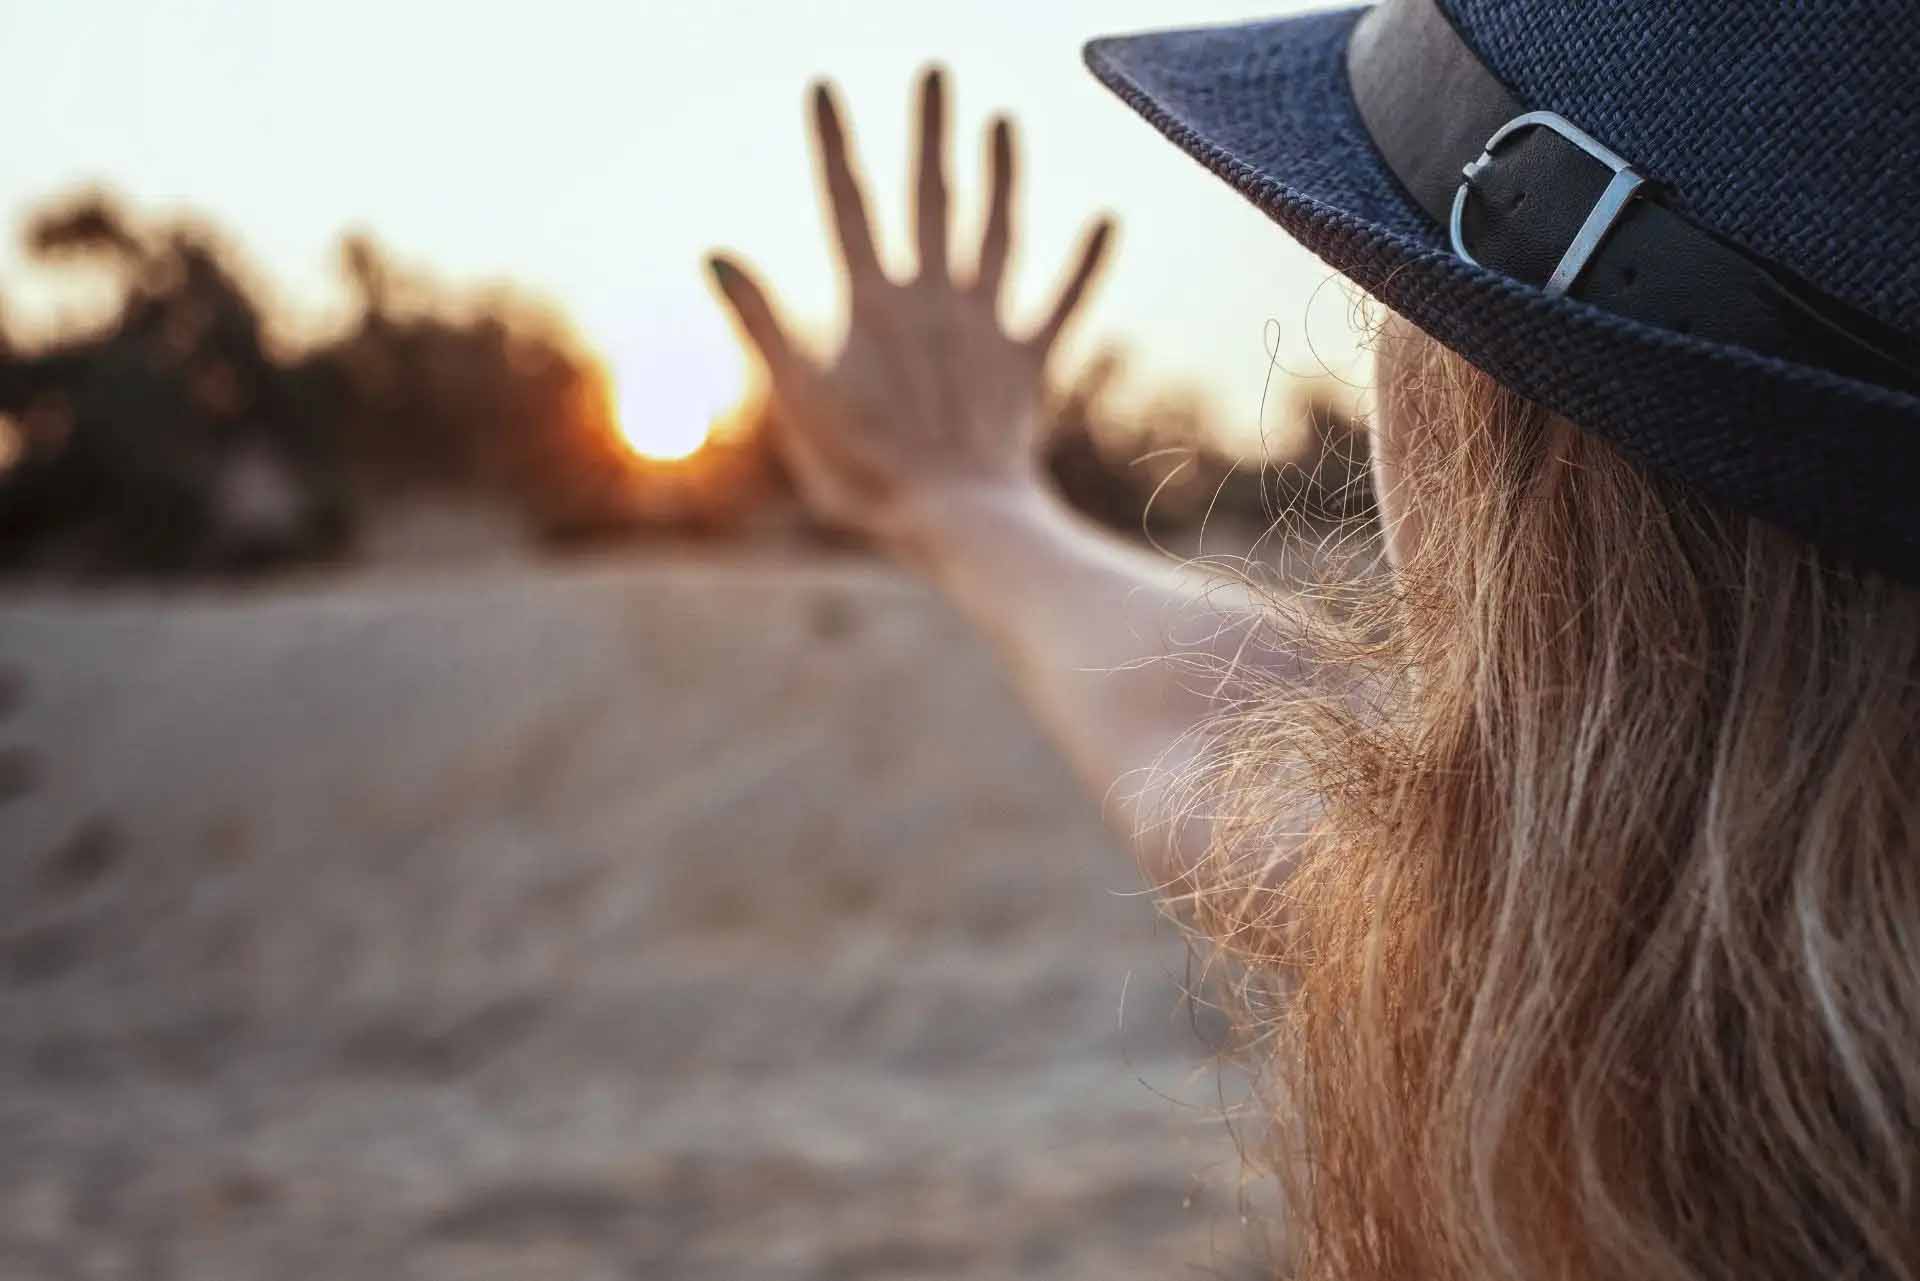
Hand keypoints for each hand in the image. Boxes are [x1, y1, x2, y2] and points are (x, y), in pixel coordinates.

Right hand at [708, 68, 1113, 551]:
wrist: (957, 520)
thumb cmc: (867, 473)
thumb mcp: (798, 400)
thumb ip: (763, 323)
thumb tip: (715, 253)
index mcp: (873, 303)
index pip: (846, 205)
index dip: (834, 144)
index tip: (824, 84)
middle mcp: (935, 299)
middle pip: (932, 196)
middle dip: (930, 130)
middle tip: (936, 69)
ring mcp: (987, 328)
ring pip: (998, 234)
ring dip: (1003, 175)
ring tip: (1005, 121)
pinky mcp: (1029, 365)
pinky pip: (1064, 307)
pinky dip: (1084, 266)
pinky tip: (1107, 220)